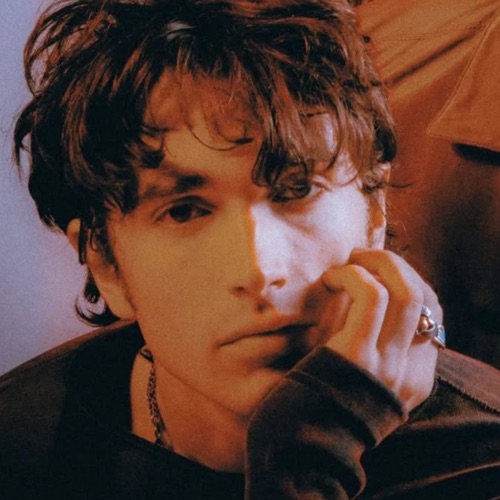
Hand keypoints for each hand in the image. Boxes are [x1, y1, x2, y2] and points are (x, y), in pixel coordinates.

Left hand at [320, 249, 440, 411]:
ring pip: (407, 291)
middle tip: (362, 256)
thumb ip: (374, 347)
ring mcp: (389, 365)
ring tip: (348, 261)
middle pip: (425, 297)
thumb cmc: (318, 401)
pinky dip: (353, 275)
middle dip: (394, 264)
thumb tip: (368, 296)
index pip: (431, 315)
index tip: (373, 271)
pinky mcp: (359, 355)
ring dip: (378, 262)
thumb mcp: (360, 378)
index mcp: (415, 378)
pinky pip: (372, 295)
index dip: (405, 282)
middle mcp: (410, 372)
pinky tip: (329, 280)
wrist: (294, 444)